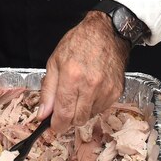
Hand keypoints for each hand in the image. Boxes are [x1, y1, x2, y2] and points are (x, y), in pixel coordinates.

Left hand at [37, 11, 128, 132]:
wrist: (106, 33)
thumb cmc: (78, 43)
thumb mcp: (54, 62)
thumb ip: (48, 90)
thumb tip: (43, 114)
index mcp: (72, 77)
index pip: (64, 113)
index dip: (57, 125)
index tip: (53, 127)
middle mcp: (91, 86)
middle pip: (77, 119)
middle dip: (68, 119)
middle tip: (64, 108)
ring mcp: (106, 90)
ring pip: (90, 116)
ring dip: (81, 111)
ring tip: (78, 92)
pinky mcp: (117, 92)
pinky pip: (102, 109)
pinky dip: (93, 105)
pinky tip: (90, 90)